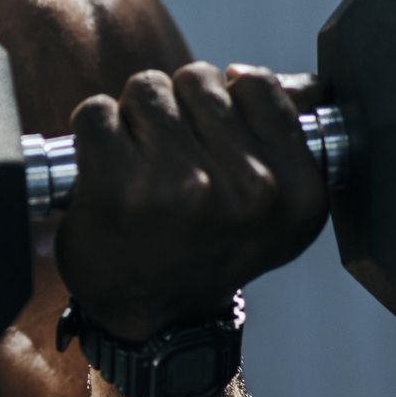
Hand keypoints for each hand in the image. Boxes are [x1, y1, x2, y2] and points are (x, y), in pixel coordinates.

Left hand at [54, 63, 329, 341]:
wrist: (153, 317)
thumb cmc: (207, 248)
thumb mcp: (271, 206)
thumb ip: (285, 136)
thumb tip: (304, 83)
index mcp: (297, 192)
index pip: (257, 85)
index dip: (224, 100)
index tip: (212, 136)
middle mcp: (248, 190)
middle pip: (197, 79)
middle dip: (177, 107)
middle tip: (171, 158)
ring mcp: (183, 187)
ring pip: (146, 89)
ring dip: (134, 118)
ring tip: (140, 164)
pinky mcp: (119, 187)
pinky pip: (96, 112)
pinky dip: (92, 132)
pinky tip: (105, 169)